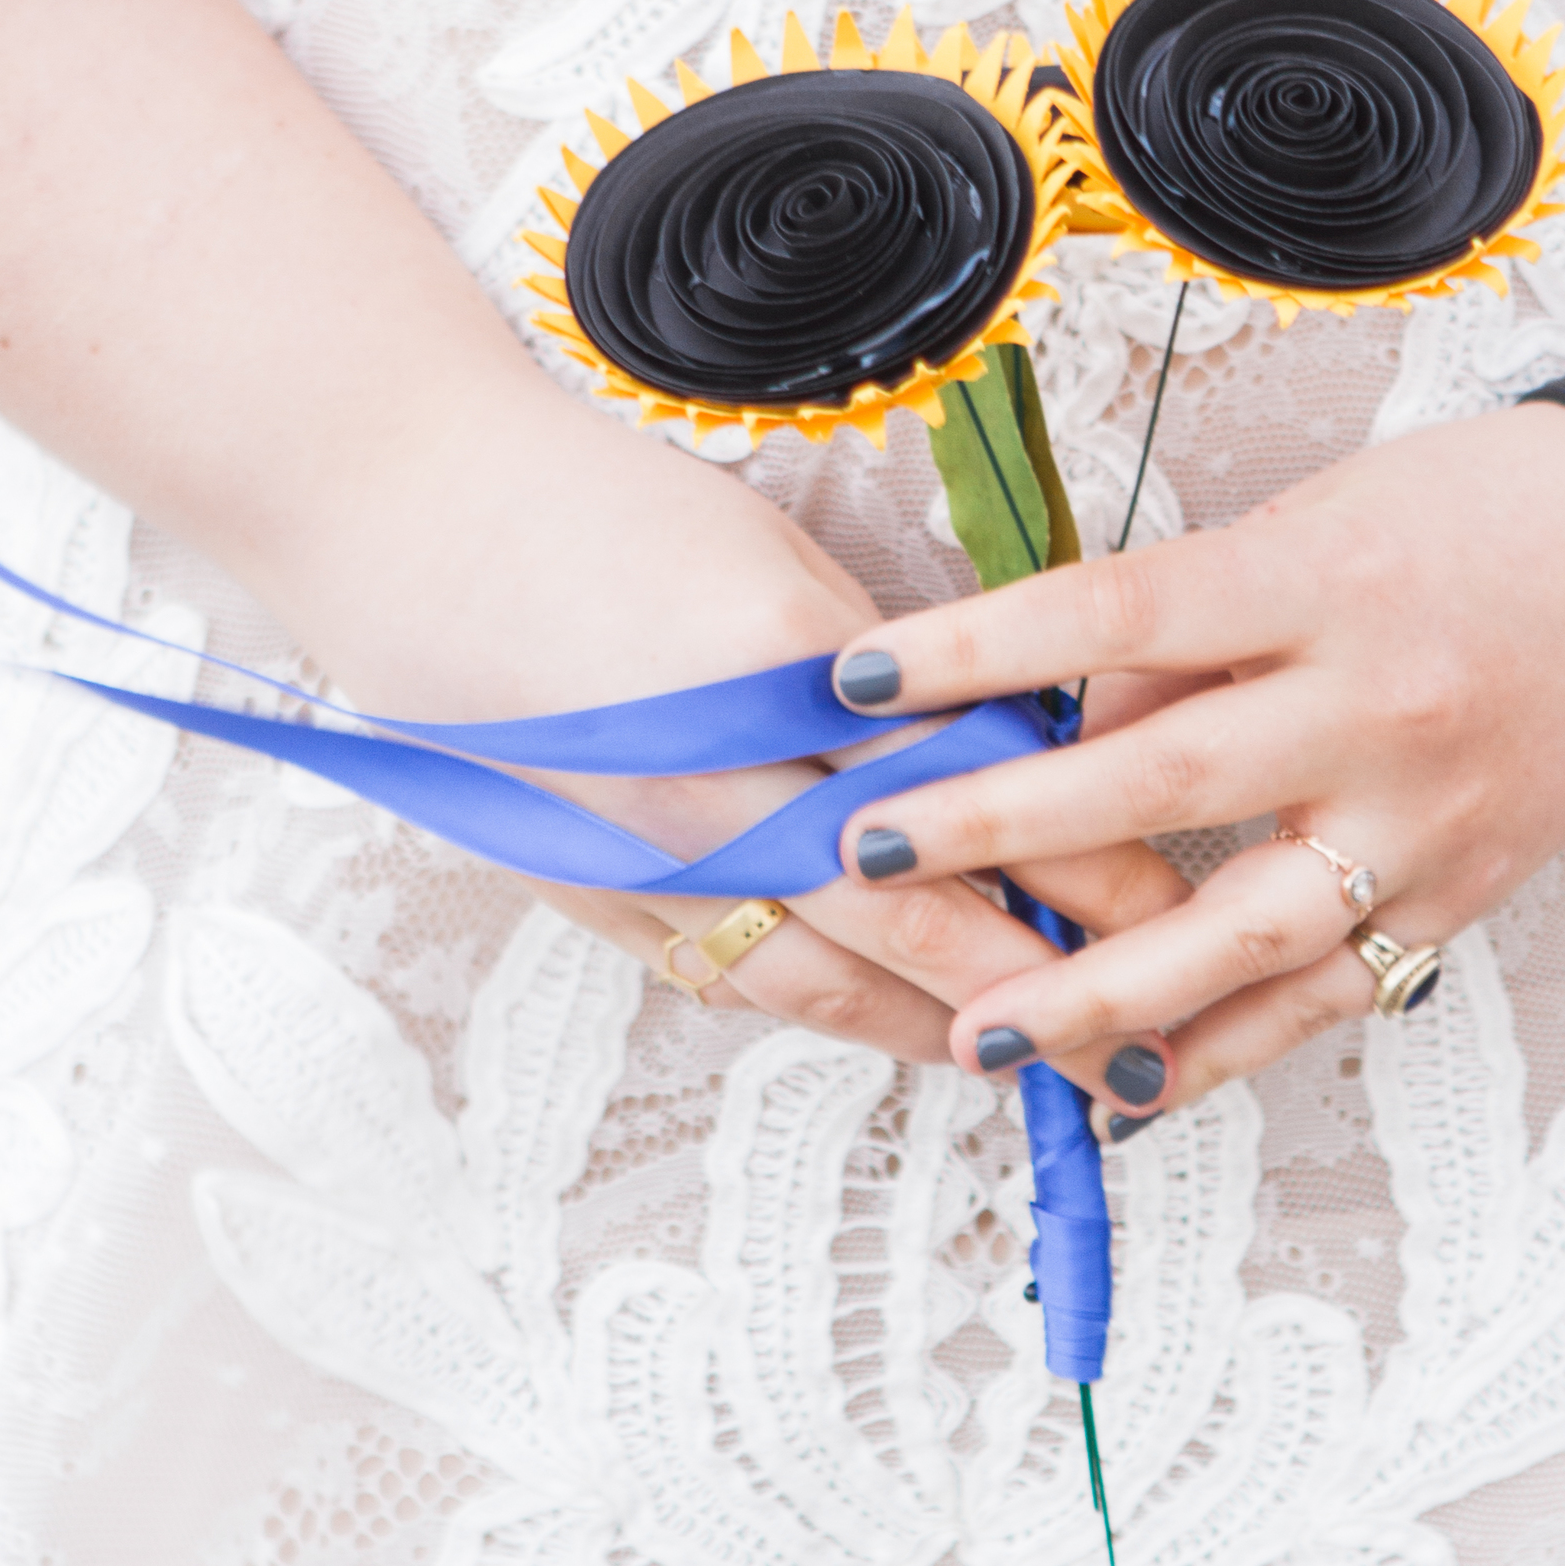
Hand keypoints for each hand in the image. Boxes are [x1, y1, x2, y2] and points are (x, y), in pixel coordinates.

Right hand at [263, 365, 1186, 1080]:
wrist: (407, 520)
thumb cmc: (598, 509)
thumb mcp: (774, 562)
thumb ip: (876, 674)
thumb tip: (991, 756)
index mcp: (778, 669)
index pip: (969, 796)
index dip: (1074, 862)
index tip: (1157, 897)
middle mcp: (709, 780)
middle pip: (909, 916)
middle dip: (1036, 981)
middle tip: (1129, 1026)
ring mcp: (639, 850)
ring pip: (820, 978)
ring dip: (936, 1026)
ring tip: (1028, 1056)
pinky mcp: (587, 889)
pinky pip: (727, 977)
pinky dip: (821, 1010)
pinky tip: (887, 1027)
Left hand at [830, 401, 1564, 1122]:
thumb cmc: (1481, 512)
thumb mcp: (1320, 523)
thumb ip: (1191, 627)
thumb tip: (1058, 720)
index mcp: (1323, 585)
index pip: (1118, 614)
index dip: (978, 650)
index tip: (856, 679)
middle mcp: (1377, 705)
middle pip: (1162, 779)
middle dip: (1001, 827)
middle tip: (865, 856)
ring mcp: (1427, 815)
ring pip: (1247, 928)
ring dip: (1102, 991)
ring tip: (979, 1033)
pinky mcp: (1465, 894)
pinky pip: (1330, 995)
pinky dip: (1225, 1050)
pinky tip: (1124, 1087)